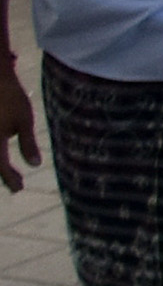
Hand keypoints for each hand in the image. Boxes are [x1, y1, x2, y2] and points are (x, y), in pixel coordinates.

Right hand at [0, 60, 34, 195]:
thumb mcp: (23, 120)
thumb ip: (27, 143)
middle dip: (3, 174)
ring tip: (8, 173)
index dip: (10, 179)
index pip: (1, 167)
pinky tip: (2, 154)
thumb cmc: (10, 97)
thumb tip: (35, 165)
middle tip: (16, 186)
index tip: (19, 188)